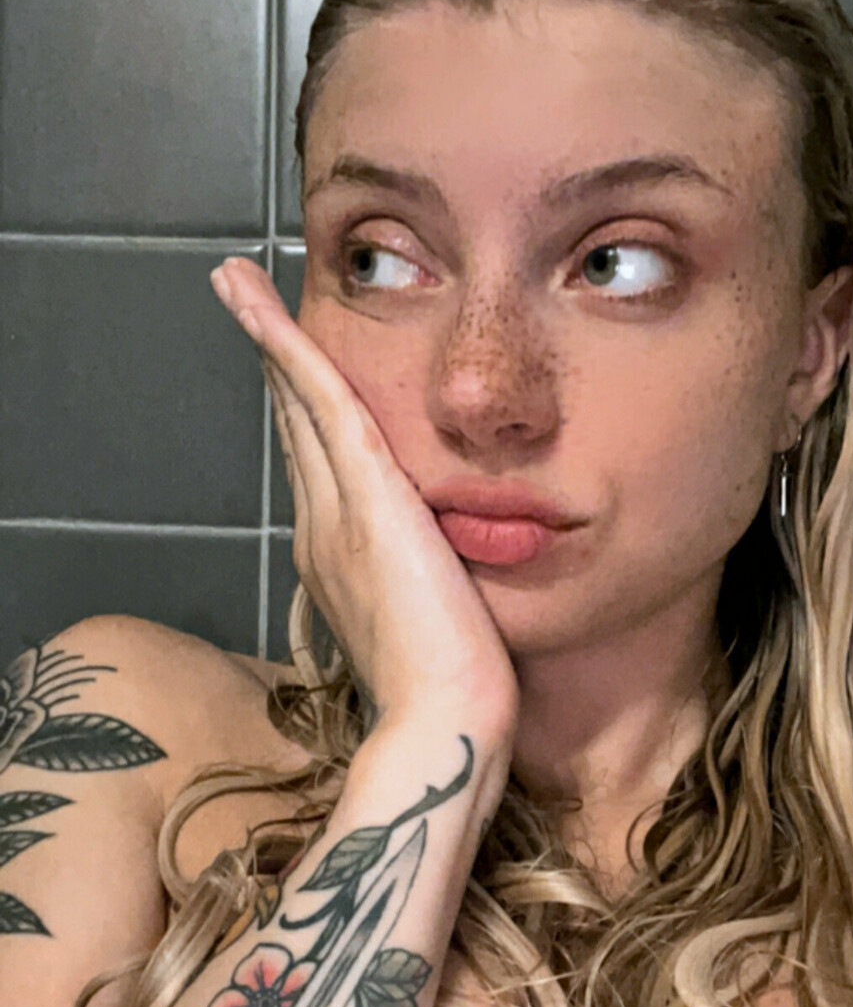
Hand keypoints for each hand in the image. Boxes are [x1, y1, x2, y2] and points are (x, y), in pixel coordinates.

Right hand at [210, 257, 518, 740]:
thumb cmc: (460, 692)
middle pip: (296, 424)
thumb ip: (437, 580)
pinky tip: (268, 308)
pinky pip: (320, 405)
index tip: (292, 365)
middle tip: (243, 296)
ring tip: (238, 282)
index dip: (302, 408)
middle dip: (273, 359)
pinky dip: (291, 351)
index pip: (320, 463)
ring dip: (268, 337)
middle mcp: (325, 530)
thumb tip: (452, 562)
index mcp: (343, 558)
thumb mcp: (445, 620)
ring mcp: (336, 516)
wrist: (446, 724)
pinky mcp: (364, 502)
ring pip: (299, 405)